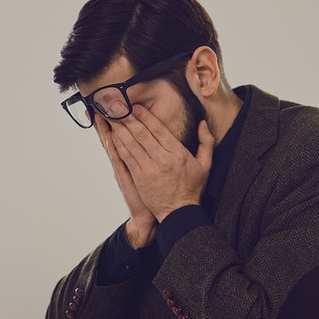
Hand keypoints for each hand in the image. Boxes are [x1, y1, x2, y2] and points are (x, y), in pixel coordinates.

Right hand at [95, 114, 157, 247]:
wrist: (147, 216)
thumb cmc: (152, 193)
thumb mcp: (147, 171)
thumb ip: (148, 154)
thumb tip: (152, 138)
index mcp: (131, 158)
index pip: (121, 135)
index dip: (115, 120)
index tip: (111, 104)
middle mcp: (123, 162)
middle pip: (113, 136)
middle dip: (109, 119)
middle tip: (101, 101)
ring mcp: (122, 169)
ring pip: (112, 145)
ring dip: (106, 129)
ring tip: (101, 112)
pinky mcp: (124, 178)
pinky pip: (118, 160)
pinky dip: (113, 149)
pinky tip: (110, 137)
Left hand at [109, 105, 214, 221]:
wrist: (179, 212)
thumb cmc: (192, 188)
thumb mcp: (205, 165)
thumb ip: (206, 142)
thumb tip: (203, 123)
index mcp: (178, 153)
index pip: (159, 129)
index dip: (145, 116)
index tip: (135, 106)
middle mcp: (162, 159)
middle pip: (142, 133)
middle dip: (128, 118)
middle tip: (118, 106)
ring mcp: (149, 169)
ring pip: (132, 144)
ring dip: (120, 128)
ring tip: (111, 116)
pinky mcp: (139, 178)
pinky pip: (127, 158)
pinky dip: (119, 145)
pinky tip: (113, 135)